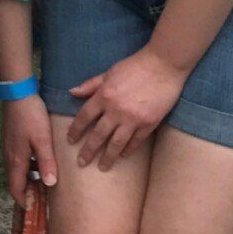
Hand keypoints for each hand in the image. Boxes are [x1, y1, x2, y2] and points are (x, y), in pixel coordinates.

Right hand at [0, 94, 56, 206]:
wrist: (17, 93)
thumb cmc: (31, 117)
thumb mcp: (43, 140)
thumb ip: (46, 163)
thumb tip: (50, 185)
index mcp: (16, 160)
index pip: (15, 189)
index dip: (24, 202)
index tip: (36, 211)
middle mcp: (9, 157)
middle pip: (15, 182)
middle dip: (27, 193)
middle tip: (44, 200)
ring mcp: (8, 148)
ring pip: (16, 172)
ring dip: (28, 180)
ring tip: (44, 184)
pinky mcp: (11, 140)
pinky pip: (17, 161)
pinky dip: (27, 169)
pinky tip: (40, 163)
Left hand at [67, 47, 186, 168]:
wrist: (162, 67)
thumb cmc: (134, 67)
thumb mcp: (108, 73)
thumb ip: (90, 85)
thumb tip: (72, 92)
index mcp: (104, 95)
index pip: (84, 117)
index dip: (76, 130)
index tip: (70, 140)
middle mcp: (116, 110)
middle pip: (98, 135)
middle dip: (88, 150)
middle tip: (81, 162)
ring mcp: (133, 119)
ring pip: (116, 143)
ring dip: (108, 157)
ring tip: (102, 167)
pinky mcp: (149, 123)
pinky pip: (135, 141)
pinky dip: (128, 150)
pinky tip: (122, 155)